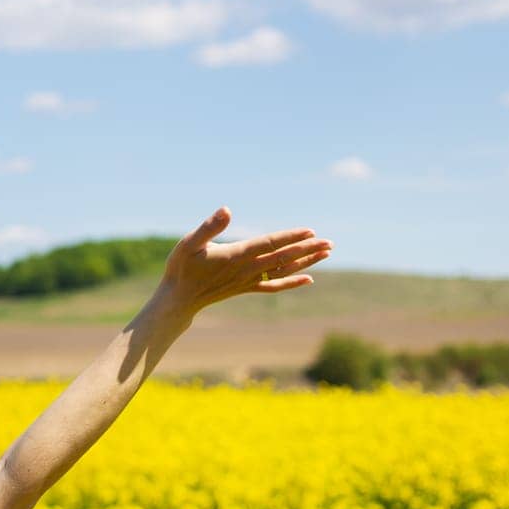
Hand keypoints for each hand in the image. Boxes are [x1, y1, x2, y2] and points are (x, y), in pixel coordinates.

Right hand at [154, 207, 332, 318]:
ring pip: (283, 271)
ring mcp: (248, 280)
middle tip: (330, 243)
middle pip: (283, 258)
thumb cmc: (181, 268)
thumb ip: (209, 227)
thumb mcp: (189, 243)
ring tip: (326, 254)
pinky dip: (292, 282)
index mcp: (236, 255)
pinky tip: (308, 279)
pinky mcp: (245, 287)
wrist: (178, 299)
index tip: (310, 231)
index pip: (269, 244)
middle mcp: (247, 269)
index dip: (290, 237)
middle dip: (307, 249)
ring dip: (306, 262)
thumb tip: (227, 210)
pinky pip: (273, 286)